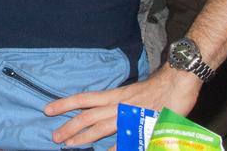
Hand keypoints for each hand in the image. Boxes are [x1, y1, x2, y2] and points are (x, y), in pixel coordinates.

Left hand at [46, 65, 201, 148]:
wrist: (179, 81)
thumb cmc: (157, 89)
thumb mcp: (132, 95)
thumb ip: (119, 104)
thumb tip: (105, 111)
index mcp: (114, 95)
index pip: (84, 99)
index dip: (65, 104)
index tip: (48, 109)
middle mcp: (117, 105)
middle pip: (87, 116)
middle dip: (69, 126)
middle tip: (54, 137)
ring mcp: (129, 116)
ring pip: (100, 127)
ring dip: (83, 137)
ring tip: (68, 145)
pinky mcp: (143, 126)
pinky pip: (125, 140)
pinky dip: (113, 148)